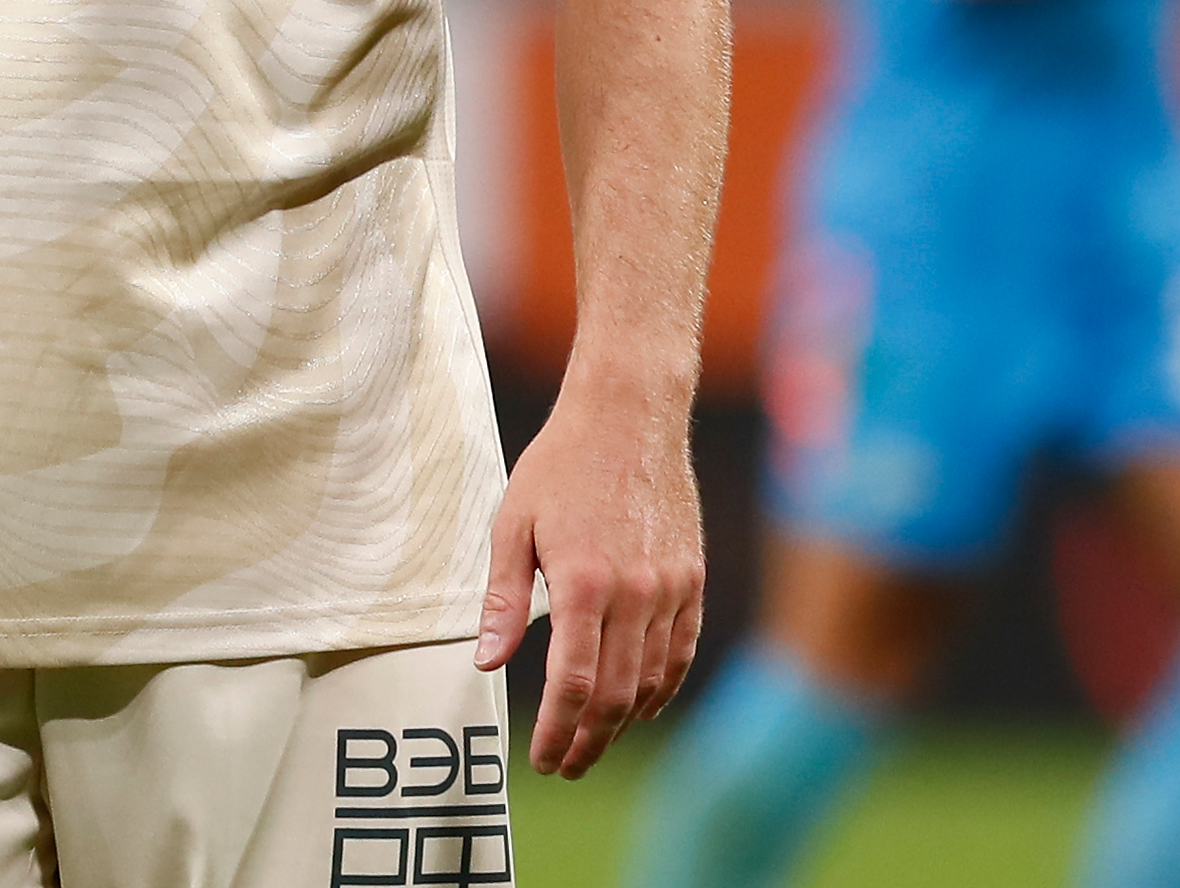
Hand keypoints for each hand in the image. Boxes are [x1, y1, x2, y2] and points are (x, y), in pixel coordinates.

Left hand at [478, 377, 705, 779]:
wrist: (629, 414)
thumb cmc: (560, 466)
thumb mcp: (513, 524)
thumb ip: (504, 601)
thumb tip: (487, 663)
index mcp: (584, 583)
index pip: (573, 684)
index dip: (556, 731)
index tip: (541, 758)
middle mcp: (635, 593)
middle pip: (615, 696)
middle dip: (587, 741)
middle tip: (564, 765)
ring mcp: (671, 588)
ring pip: (651, 682)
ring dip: (621, 723)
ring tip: (592, 740)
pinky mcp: (693, 579)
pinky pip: (681, 653)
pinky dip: (660, 689)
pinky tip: (637, 705)